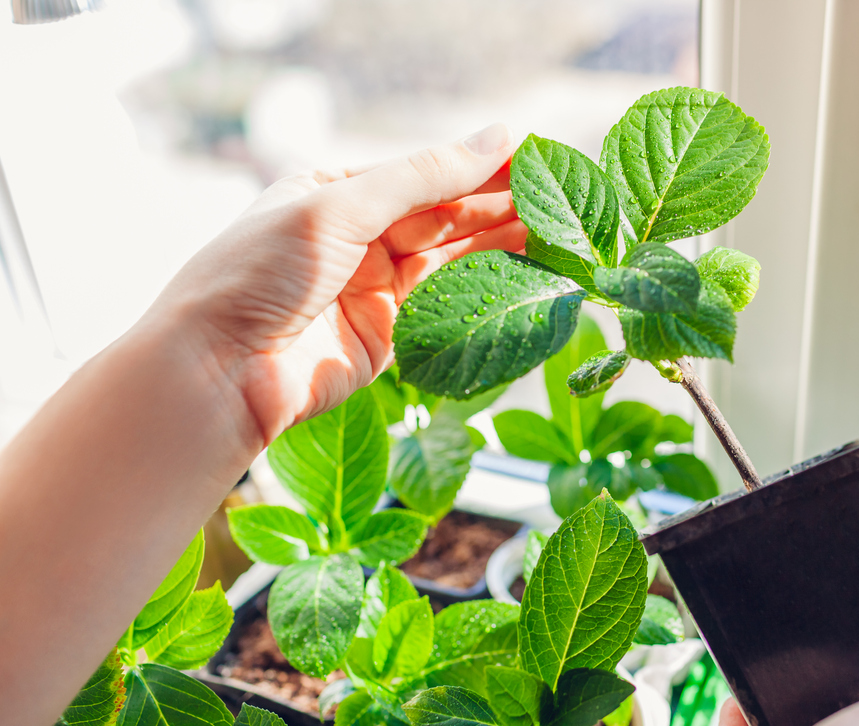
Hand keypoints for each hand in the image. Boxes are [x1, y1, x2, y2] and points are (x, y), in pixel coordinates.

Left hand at [149, 123, 524, 444]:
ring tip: (555, 232)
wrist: (217, 372)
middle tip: (558, 201)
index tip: (534, 161)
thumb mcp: (338, 207)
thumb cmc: (258, 274)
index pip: (422, 173)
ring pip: (451, 260)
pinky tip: (522, 273)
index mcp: (334, 192)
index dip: (479, 167)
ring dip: (500, 246)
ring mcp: (375, 288)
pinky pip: (447, 306)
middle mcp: (357, 237)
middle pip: (442, 216)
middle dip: (498, 207)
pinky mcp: (390, 336)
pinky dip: (485, 290)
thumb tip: (497, 138)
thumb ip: (422, 178)